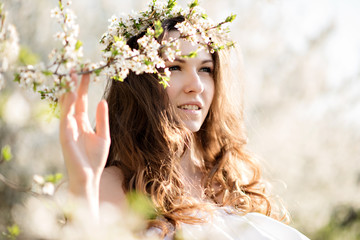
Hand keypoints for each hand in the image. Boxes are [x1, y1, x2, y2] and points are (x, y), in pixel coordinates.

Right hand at [59, 72, 109, 198]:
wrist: (89, 177)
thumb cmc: (96, 159)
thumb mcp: (103, 136)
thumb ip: (102, 119)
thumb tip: (102, 100)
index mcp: (83, 122)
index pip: (82, 100)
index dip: (83, 86)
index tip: (87, 71)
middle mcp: (73, 123)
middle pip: (72, 99)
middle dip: (74, 84)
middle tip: (76, 67)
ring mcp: (67, 128)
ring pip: (66, 105)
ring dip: (68, 90)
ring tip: (70, 74)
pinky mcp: (64, 136)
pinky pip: (65, 117)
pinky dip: (66, 105)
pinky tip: (68, 94)